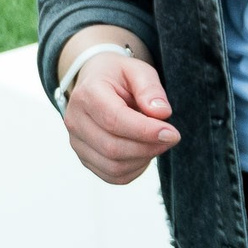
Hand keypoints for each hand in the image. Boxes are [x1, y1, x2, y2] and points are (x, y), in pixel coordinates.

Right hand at [59, 31, 178, 182]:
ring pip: (113, 167)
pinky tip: (144, 153)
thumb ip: (150, 89)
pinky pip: (112, 176)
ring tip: (157, 142)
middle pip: (112, 148)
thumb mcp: (138, 70)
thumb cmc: (119, 76)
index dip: (146, 131)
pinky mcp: (85, 158)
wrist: (95, 82)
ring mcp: (77, 142)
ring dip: (143, 159)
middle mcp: (76, 120)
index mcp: (87, 94)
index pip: (114, 120)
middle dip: (148, 147)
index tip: (172, 133)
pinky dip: (134, 170)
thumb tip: (161, 113)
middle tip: (171, 138)